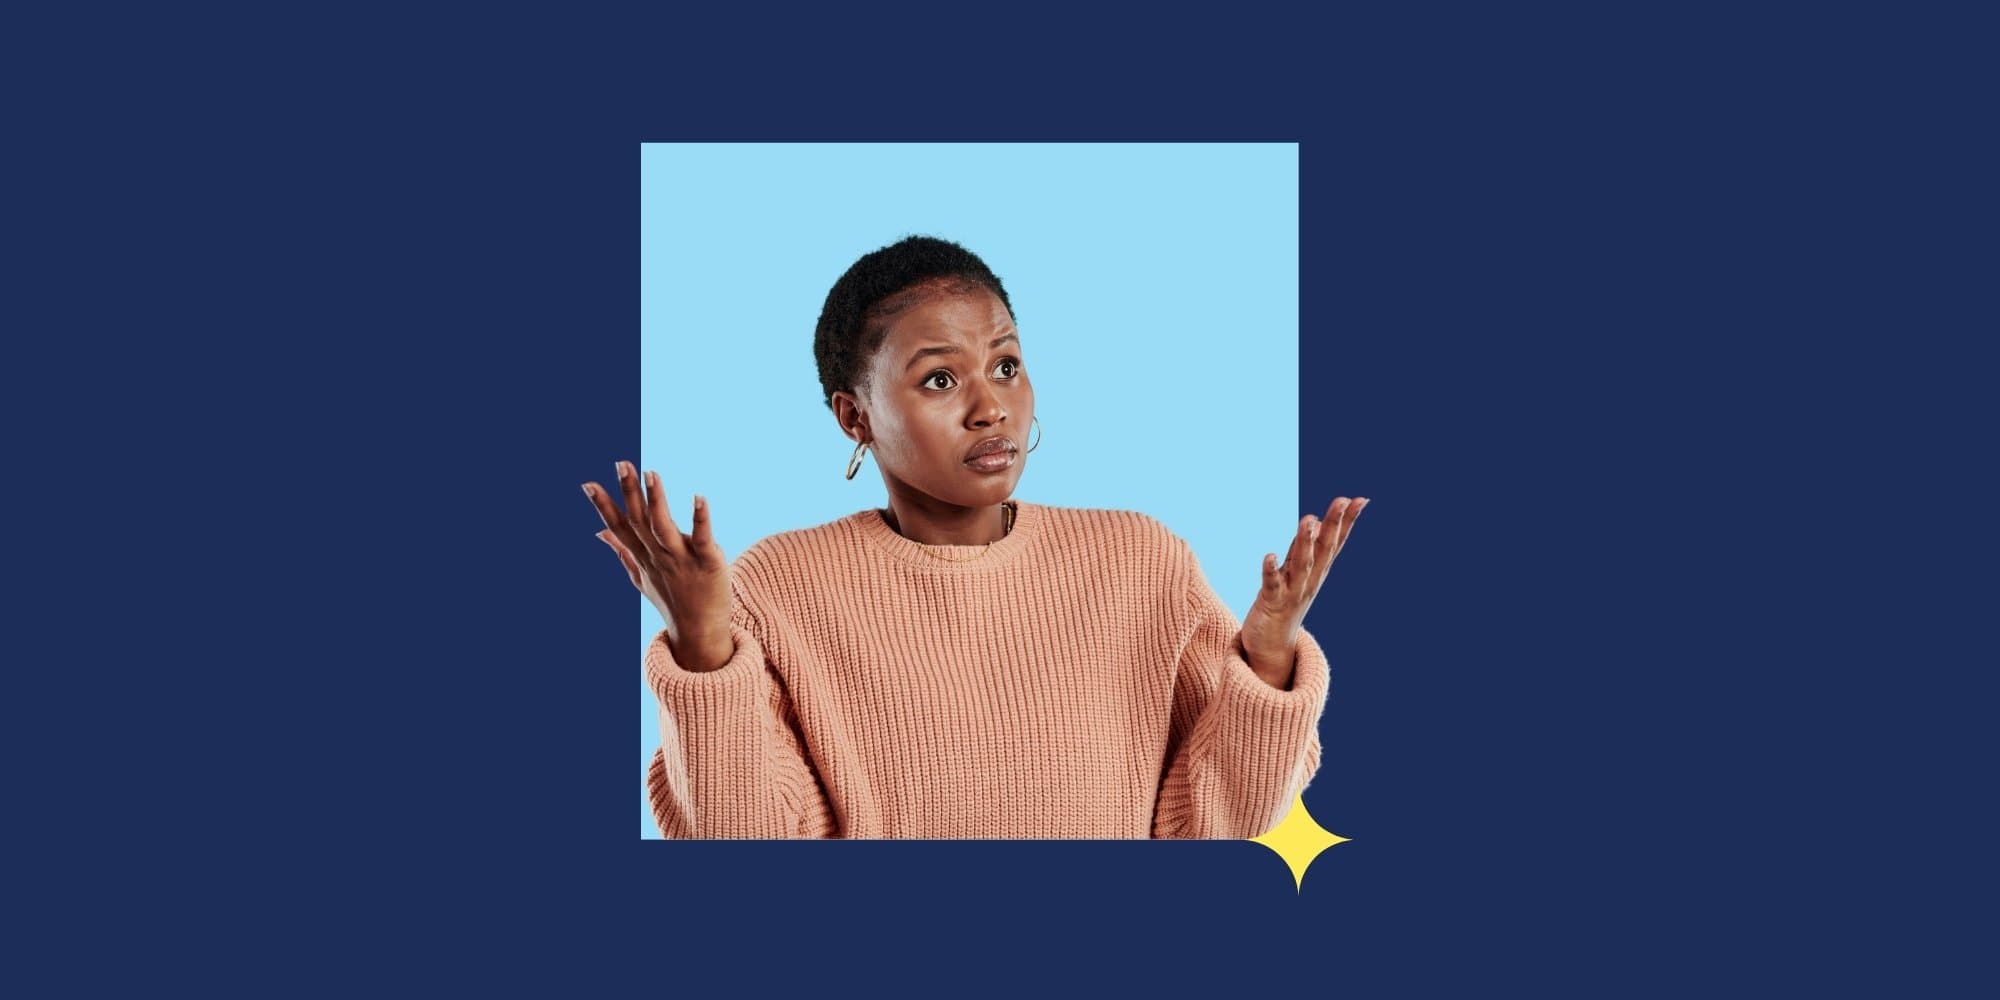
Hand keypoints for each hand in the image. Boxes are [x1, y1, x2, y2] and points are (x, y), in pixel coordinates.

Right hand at [582, 460, 734, 671]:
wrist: (700, 633)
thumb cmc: (671, 601)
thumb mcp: (640, 576)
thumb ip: (621, 551)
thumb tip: (599, 533)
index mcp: (643, 556)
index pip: (619, 527)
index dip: (604, 506)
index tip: (588, 484)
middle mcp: (658, 556)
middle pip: (639, 521)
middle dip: (629, 492)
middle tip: (621, 464)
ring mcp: (681, 559)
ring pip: (664, 527)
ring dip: (657, 500)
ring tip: (651, 473)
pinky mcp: (707, 562)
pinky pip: (703, 538)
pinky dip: (700, 518)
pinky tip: (699, 497)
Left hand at [1240, 497, 1369, 687]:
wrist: (1272, 646)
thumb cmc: (1285, 603)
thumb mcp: (1298, 573)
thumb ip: (1305, 547)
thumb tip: (1316, 520)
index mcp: (1317, 572)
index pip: (1335, 543)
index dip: (1347, 522)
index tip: (1360, 500)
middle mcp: (1309, 580)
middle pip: (1323, 549)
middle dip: (1333, 525)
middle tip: (1342, 500)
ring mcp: (1292, 591)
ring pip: (1301, 564)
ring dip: (1305, 542)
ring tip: (1308, 519)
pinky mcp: (1271, 602)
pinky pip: (1271, 584)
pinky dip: (1271, 570)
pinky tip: (1269, 555)